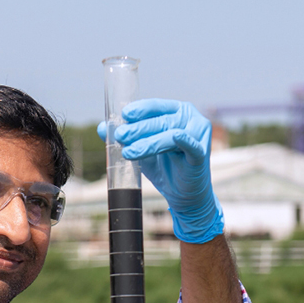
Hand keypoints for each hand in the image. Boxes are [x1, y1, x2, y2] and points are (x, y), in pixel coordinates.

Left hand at [99, 99, 223, 243]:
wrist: (183, 195)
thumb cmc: (164, 168)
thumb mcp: (141, 150)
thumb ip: (125, 138)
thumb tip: (102, 127)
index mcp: (177, 112)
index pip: (156, 107)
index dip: (140, 110)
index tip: (124, 115)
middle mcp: (190, 119)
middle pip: (161, 121)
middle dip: (139, 129)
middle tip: (120, 135)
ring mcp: (198, 135)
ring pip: (171, 133)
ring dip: (148, 142)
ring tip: (128, 152)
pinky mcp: (201, 154)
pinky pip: (192, 146)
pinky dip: (184, 141)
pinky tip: (176, 137)